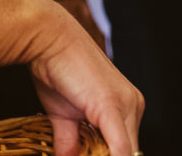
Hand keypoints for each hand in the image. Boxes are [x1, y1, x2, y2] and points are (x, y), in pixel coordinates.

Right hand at [27, 0, 143, 155]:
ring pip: (126, 153)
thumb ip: (70, 140)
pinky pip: (120, 151)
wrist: (47, 38)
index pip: (126, 148)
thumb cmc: (54, 67)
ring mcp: (127, 105)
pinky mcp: (112, 107)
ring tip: (79, 154)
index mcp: (127, 105)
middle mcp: (134, 105)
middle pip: (128, 152)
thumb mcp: (63, 114)